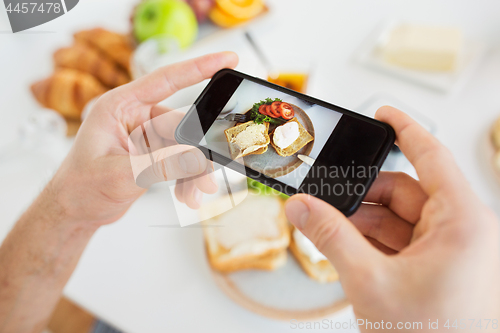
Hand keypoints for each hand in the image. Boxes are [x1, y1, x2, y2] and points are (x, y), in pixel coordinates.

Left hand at [51, 52, 237, 225]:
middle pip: (182, 124)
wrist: (75, 211)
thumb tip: (197, 159)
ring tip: (196, 193)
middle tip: (208, 173)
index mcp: (120, 106)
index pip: (165, 79)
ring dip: (194, 170)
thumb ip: (161, 165)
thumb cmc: (80, 187)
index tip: (227, 59)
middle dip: (198, 151)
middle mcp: (135, 117)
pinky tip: (187, 194)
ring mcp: (146, 135)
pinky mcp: (153, 153)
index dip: (198, 68)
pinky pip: (181, 159)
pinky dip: (188, 177)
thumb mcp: (121, 175)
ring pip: (185, 146)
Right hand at [285, 106, 499, 330]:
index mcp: (464, 223)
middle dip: (363, 194)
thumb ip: (330, 237)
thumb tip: (301, 207)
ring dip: (363, 221)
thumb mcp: (370, 281)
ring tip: (330, 229)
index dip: (405, 129)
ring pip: (399, 216)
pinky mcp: (437, 267)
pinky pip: (401, 239)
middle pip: (405, 190)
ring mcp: (450, 250)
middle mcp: (462, 231)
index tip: (382, 113)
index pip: (432, 156)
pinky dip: (372, 240)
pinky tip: (347, 246)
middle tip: (326, 198)